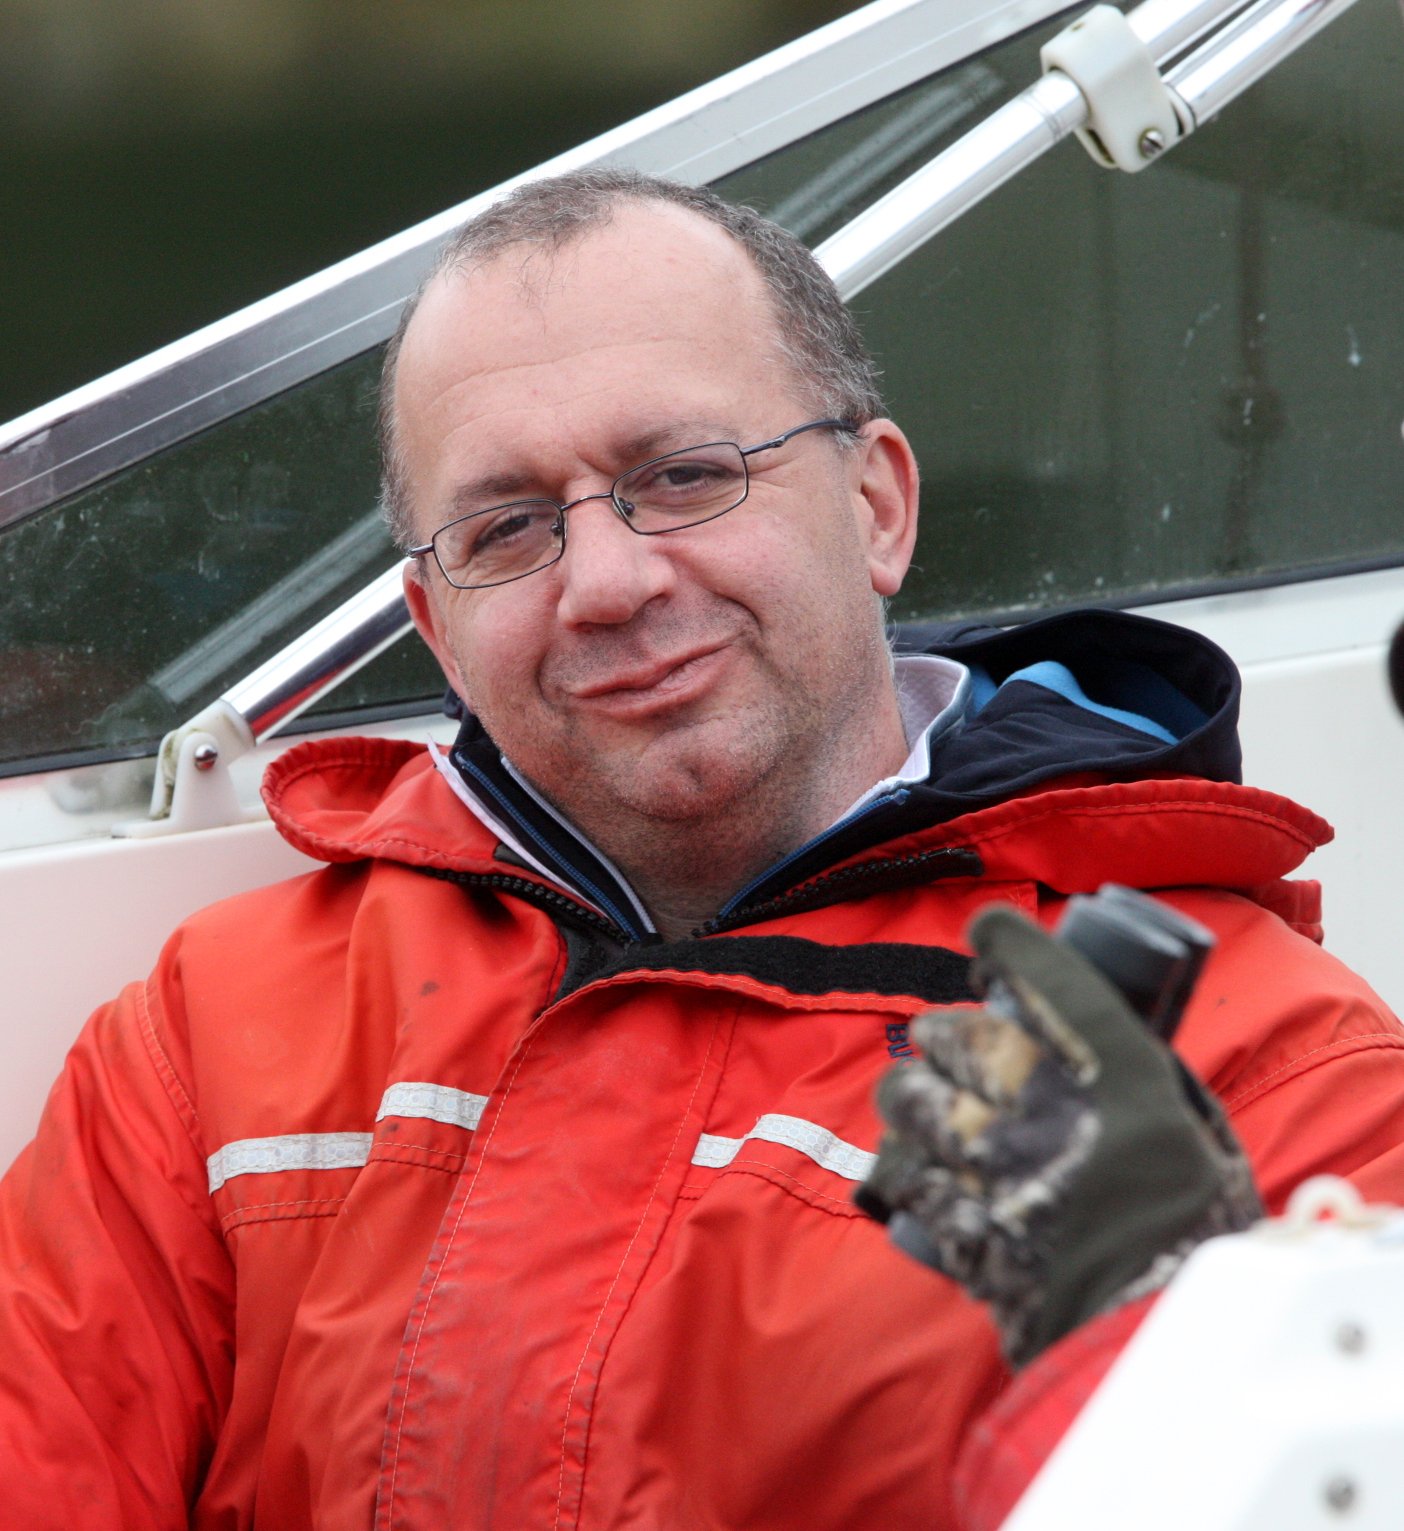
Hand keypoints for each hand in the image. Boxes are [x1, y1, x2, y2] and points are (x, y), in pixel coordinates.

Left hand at [858, 904, 1260, 1366]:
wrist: (1153, 1335)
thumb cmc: (1193, 1233)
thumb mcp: (1198, 1132)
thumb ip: (1149, 1078)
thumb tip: (1106, 1037)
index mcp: (1117, 1071)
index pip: (1045, 974)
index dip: (1006, 941)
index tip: (989, 933)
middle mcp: (1042, 1101)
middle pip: (954, 1033)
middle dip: (946, 1036)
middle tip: (955, 1046)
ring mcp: (988, 1160)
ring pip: (908, 1095)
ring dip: (911, 1094)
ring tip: (924, 1103)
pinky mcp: (953, 1215)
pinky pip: (901, 1168)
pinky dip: (904, 1163)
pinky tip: (919, 1164)